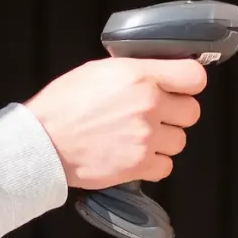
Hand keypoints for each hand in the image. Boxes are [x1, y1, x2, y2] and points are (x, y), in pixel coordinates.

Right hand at [25, 57, 206, 189]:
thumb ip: (135, 72)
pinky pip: (166, 166)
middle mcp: (148, 105)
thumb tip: (157, 75)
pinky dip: (153, 164)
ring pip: (179, 141)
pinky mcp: (139, 165)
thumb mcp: (99, 70)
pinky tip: (134, 155)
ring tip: (138, 137)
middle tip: (155, 116)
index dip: (189, 83)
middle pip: (192, 112)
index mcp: (140, 76)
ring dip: (164, 141)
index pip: (195, 76)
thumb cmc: (63, 105)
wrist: (42, 142)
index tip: (181, 88)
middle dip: (175, 114)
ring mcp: (146, 137)